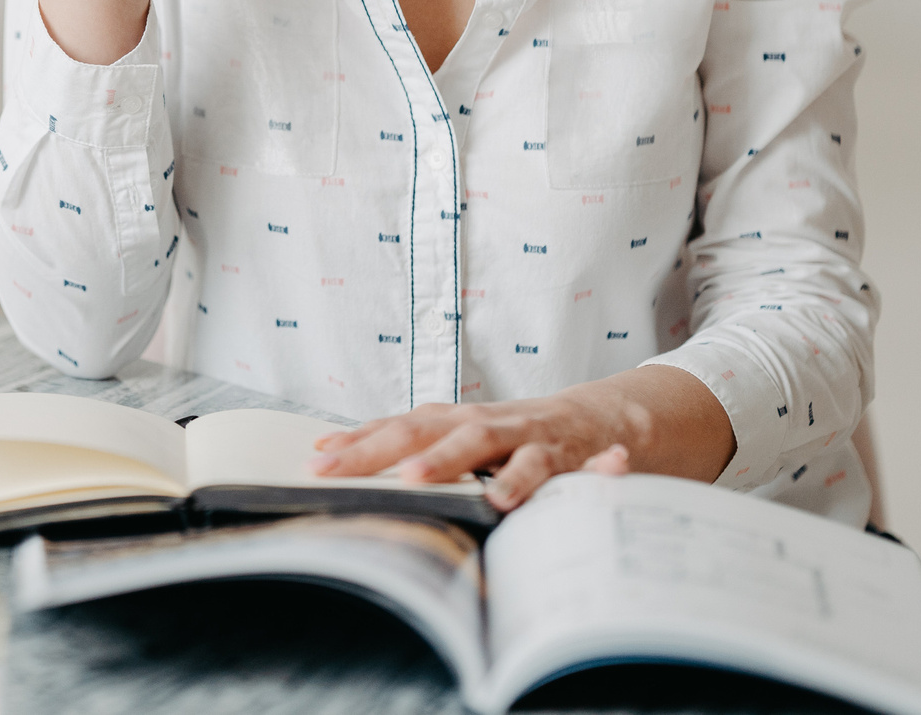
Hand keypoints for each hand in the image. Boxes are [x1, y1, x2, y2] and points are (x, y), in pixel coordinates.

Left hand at [305, 367, 732, 511]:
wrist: (606, 421)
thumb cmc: (522, 440)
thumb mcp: (471, 443)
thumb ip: (422, 451)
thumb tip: (342, 458)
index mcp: (457, 420)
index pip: (399, 425)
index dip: (358, 440)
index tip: (315, 458)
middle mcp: (484, 420)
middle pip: (425, 429)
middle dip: (379, 448)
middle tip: (337, 468)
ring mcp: (524, 435)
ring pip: (482, 440)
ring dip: (448, 458)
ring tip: (415, 478)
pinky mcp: (565, 456)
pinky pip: (553, 469)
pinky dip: (526, 480)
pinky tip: (509, 500)